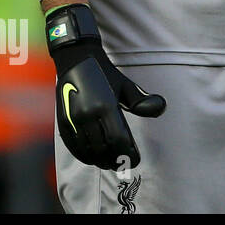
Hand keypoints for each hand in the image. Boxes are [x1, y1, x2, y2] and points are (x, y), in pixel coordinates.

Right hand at [47, 4, 165, 170]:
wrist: (76, 60)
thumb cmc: (105, 74)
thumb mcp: (126, 85)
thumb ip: (142, 101)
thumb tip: (161, 109)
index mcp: (105, 105)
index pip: (118, 139)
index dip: (128, 153)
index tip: (135, 159)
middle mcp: (87, 115)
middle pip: (103, 149)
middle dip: (115, 160)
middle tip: (123, 164)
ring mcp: (73, 120)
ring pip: (87, 151)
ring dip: (100, 160)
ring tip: (110, 163)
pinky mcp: (63, 122)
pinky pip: (73, 146)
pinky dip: (84, 156)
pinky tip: (93, 158)